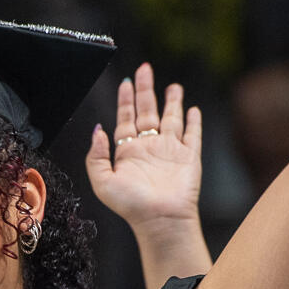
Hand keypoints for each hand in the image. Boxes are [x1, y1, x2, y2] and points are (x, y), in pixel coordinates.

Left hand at [84, 62, 203, 232]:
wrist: (160, 220)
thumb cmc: (131, 206)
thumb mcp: (102, 182)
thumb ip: (95, 156)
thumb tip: (98, 129)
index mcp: (128, 151)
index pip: (126, 118)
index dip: (125, 100)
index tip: (126, 81)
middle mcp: (149, 147)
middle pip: (147, 111)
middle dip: (146, 90)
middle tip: (145, 69)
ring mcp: (170, 151)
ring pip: (171, 119)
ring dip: (172, 101)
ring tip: (174, 86)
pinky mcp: (189, 157)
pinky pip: (192, 135)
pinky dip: (193, 121)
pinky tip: (192, 109)